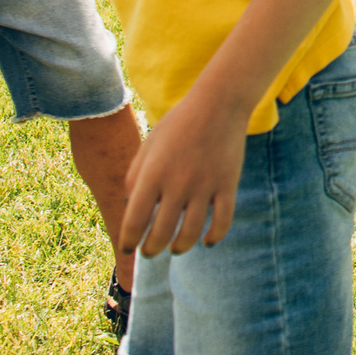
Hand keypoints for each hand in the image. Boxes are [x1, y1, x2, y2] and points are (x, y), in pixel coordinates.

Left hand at [118, 87, 249, 257]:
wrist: (218, 104)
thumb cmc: (178, 124)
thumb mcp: (148, 145)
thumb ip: (134, 177)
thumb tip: (131, 209)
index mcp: (153, 173)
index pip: (135, 220)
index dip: (128, 241)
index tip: (127, 249)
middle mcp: (178, 183)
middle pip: (161, 233)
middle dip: (151, 249)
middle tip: (149, 251)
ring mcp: (205, 185)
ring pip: (190, 233)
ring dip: (180, 247)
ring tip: (175, 249)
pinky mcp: (228, 185)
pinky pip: (222, 222)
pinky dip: (214, 237)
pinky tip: (207, 241)